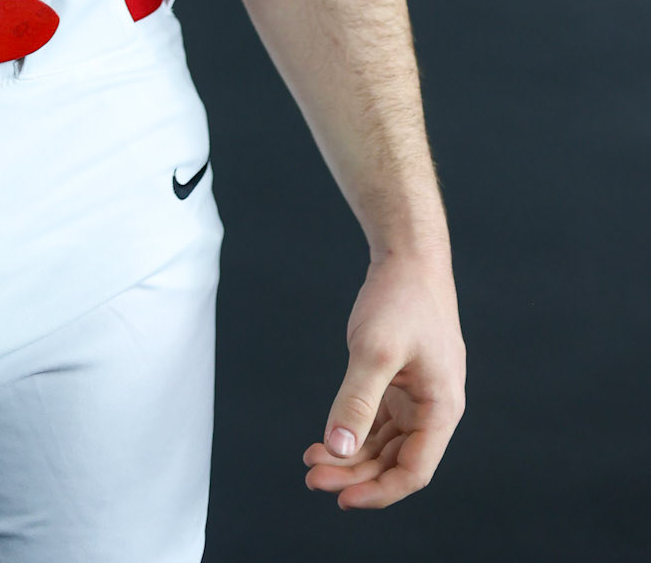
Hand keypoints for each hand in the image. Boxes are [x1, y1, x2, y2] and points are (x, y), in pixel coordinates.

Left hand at [303, 250, 465, 508]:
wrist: (408, 256)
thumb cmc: (401, 298)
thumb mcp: (375, 350)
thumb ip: (357, 401)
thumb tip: (339, 449)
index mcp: (442, 408)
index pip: (414, 471)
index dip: (379, 491)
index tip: (341, 498)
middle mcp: (434, 409)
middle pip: (396, 462)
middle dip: (355, 475)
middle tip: (313, 478)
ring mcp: (417, 397)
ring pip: (385, 445)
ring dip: (351, 458)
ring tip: (313, 462)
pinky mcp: (400, 383)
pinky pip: (378, 423)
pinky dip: (354, 434)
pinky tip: (326, 441)